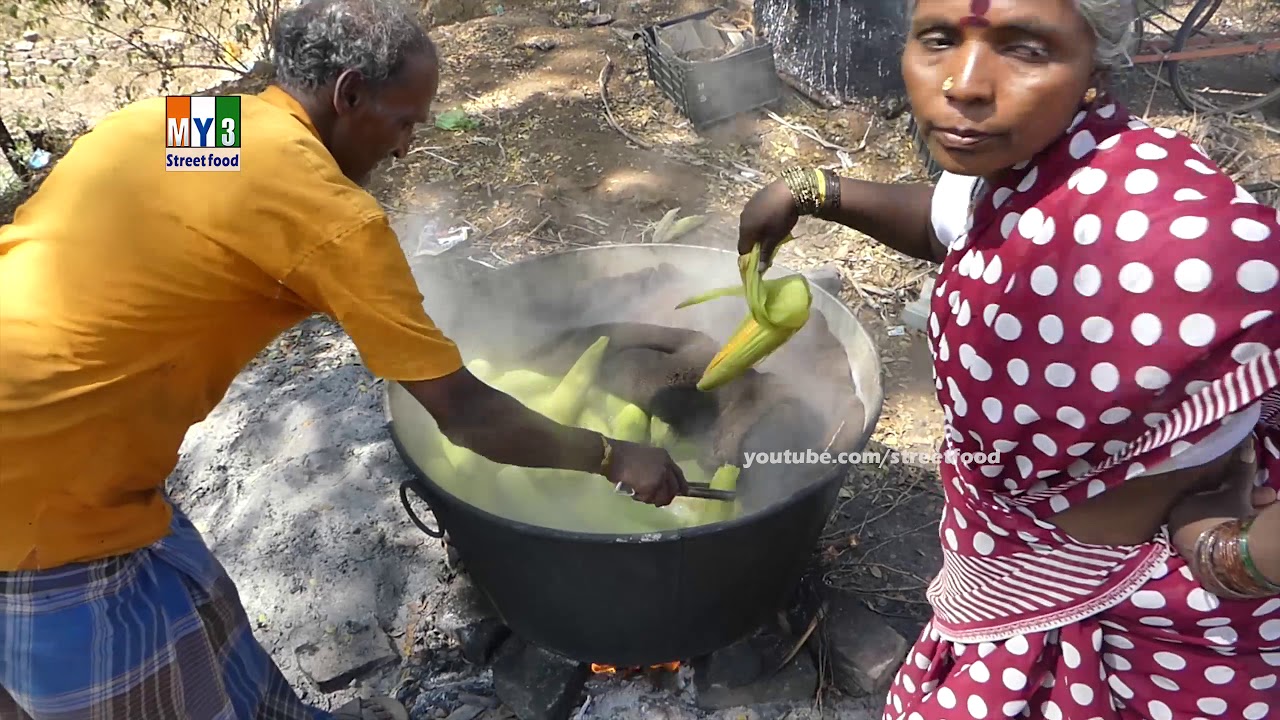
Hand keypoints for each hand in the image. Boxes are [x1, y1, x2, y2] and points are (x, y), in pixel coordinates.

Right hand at [604, 440, 687, 506]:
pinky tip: (634, 494)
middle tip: (659, 502)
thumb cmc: (623, 453)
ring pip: (662, 497)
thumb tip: (659, 481)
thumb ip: (656, 466)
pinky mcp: (651, 487)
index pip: (679, 474)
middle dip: (667, 497)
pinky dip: (641, 499)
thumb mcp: (646, 455)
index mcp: (665, 457)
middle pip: (673, 488)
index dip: (681, 485)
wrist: (613, 456)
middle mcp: (666, 467)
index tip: (682, 492)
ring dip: (652, 499)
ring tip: (641, 495)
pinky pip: (649, 499)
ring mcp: (660, 477)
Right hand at [738, 180, 798, 257]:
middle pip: (745, 236)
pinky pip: (753, 213)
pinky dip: (759, 218)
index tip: (760, 260)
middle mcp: (742, 218)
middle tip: (768, 245)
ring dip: (757, 230)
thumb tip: (759, 270)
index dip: (750, 257)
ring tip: (771, 229)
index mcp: (745, 230)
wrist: (790, 190)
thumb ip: (765, 254)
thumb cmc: (781, 218)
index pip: (742, 250)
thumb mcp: (775, 239)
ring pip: (749, 224)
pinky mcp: (755, 198)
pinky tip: (772, 216)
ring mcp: (748, 206)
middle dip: (754, 243)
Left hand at [1168, 436, 1274, 559]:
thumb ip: (1238, 469)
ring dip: (1248, 521)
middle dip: (1245, 505)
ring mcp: (1194, 556)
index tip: (1253, 489)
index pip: (1205, 497)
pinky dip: (1242, 542)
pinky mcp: (1209, 576)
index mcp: (1177, 513)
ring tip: (1271, 511)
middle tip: (1270, 498)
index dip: (1233, 491)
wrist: (1238, 555)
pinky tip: (1260, 539)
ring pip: (1223, 533)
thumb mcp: (1236, 489)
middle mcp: (1180, 536)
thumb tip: (1246, 442)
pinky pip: (1226, 551)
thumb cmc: (1228, 515)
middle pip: (1216, 516)